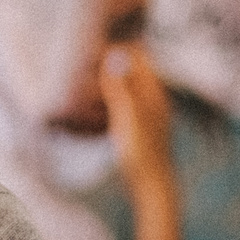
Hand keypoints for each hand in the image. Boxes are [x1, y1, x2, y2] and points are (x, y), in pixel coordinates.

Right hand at [99, 44, 176, 197]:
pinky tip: (96, 107)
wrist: (152, 188)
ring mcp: (148, 110)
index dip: (115, 51)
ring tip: (86, 86)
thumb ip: (121, 87)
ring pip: (128, 83)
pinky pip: (125, 100)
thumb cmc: (140, 155)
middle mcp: (154, 97)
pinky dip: (110, 98)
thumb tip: (114, 54)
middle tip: (85, 70)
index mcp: (154, 92)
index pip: (137, 54)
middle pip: (132, 66)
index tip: (91, 58)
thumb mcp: (127, 118)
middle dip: (110, 64)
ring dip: (108, 81)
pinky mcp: (141, 123)